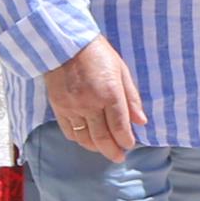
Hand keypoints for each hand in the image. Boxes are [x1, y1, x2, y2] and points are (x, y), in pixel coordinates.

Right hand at [45, 36, 148, 159]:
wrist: (64, 43)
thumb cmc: (97, 53)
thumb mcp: (121, 70)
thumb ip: (132, 98)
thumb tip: (141, 121)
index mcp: (109, 93)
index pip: (119, 127)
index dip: (126, 140)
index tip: (129, 144)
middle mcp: (90, 104)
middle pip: (103, 138)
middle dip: (113, 151)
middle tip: (119, 157)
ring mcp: (73, 107)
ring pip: (85, 138)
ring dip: (96, 148)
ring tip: (104, 150)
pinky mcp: (58, 107)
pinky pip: (69, 131)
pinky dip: (79, 140)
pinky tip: (86, 140)